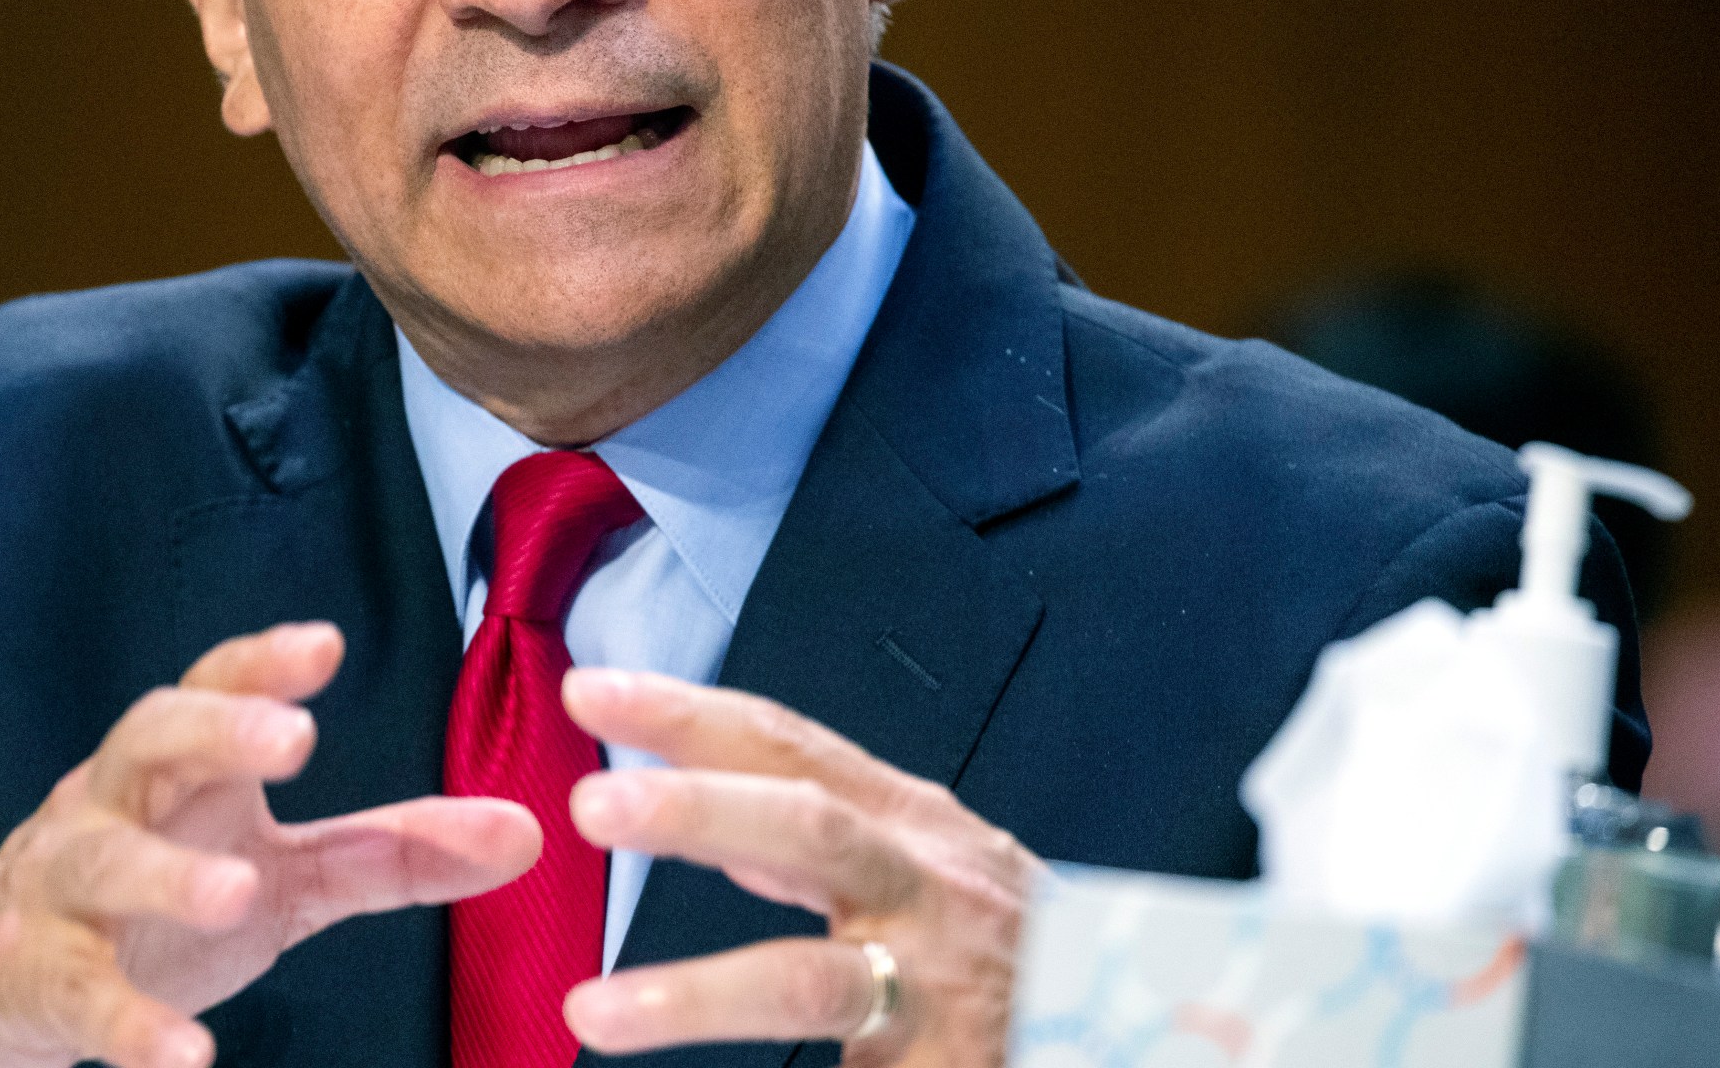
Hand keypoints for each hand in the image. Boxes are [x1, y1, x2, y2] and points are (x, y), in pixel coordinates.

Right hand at [0, 623, 539, 1067]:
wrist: (14, 970)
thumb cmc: (163, 893)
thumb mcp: (287, 872)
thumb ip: (394, 851)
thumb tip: (523, 833)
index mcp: (183, 768)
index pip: (215, 690)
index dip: (262, 666)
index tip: (324, 645)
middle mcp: (119, 805)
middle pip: (152, 740)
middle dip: (217, 730)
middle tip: (290, 739)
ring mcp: (72, 888)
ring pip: (107, 862)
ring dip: (169, 875)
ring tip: (235, 891)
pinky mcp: (48, 977)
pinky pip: (85, 994)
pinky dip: (131, 1026)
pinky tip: (184, 1056)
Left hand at [559, 669, 1041, 1065]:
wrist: (1130, 1029)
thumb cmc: (1001, 945)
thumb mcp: (918, 864)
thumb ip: (813, 840)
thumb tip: (698, 813)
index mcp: (906, 826)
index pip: (787, 748)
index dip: (688, 713)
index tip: (589, 688)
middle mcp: (928, 891)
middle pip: (809, 830)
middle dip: (699, 811)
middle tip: (592, 804)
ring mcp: (939, 990)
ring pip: (809, 982)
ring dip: (698, 994)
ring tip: (596, 1012)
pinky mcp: (946, 1067)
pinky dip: (770, 1063)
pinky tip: (663, 1063)